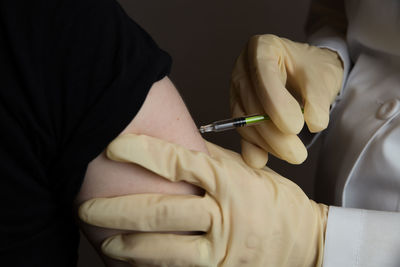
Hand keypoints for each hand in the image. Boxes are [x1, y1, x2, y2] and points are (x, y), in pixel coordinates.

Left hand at [79, 134, 327, 266]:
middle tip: (86, 207)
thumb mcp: (245, 171)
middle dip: (118, 211)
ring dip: (128, 246)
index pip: (178, 162)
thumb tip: (174, 141)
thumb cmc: (272, 199)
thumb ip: (210, 159)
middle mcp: (223, 215)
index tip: (112, 146)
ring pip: (164, 251)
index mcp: (227, 181)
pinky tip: (131, 264)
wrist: (305, 239)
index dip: (142, 152)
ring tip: (103, 240)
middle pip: (161, 212)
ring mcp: (221, 249)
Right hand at [231, 34, 342, 167]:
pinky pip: (242, 132)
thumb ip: (318, 98)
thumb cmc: (313, 69)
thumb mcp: (322, 77)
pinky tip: (262, 160)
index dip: (276, 103)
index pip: (263, 75)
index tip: (296, 127)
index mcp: (262, 48)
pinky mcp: (238, 111)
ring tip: (293, 155)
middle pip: (252, 104)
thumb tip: (313, 124)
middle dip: (274, 133)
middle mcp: (243, 69)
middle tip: (298, 154)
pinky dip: (253, 147)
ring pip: (245, 122)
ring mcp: (237, 91)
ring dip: (267, 143)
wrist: (306, 73)